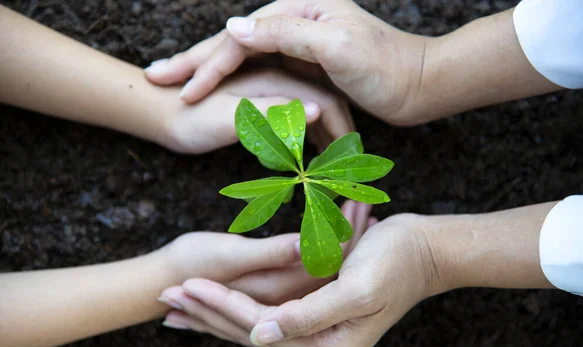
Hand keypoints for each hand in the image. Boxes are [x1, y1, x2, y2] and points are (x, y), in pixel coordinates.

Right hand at [145, 0, 428, 125]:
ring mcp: (298, 40)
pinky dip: (233, 80)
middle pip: (231, 42)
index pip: (237, 37)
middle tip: (154, 79)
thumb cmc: (383, 66)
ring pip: (240, 56)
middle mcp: (293, 19)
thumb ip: (286, 33)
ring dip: (206, 70)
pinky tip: (215, 89)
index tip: (177, 91)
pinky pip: (258, 69)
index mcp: (297, 9)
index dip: (204, 63)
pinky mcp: (306, 61)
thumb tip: (234, 27)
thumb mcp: (335, 46)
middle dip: (192, 61)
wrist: (418, 83)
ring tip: (174, 84)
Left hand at [159, 214, 439, 346]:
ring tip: (180, 304)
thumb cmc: (396, 263)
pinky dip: (241, 303)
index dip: (222, 308)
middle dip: (208, 315)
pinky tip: (219, 298)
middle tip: (166, 301)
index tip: (186, 288)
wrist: (426, 250)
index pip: (260, 329)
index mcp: (328, 346)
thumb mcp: (357, 291)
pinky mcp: (317, 312)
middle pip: (250, 334)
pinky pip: (270, 311)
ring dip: (217, 311)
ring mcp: (318, 330)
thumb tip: (261, 337)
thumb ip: (309, 317)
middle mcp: (319, 345)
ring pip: (255, 324)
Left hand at [160, 68, 353, 153]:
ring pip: (311, 115)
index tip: (352, 160)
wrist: (158, 116)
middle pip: (322, 104)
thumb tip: (318, 113)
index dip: (340, 129)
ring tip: (338, 170)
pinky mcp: (262, 108)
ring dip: (326, 140)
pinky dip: (308, 142)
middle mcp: (276, 82)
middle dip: (339, 135)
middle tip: (354, 168)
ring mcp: (270, 94)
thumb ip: (271, 114)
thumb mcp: (228, 119)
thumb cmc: (188, 120)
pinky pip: (296, 122)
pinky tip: (312, 161)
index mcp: (273, 78)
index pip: (323, 100)